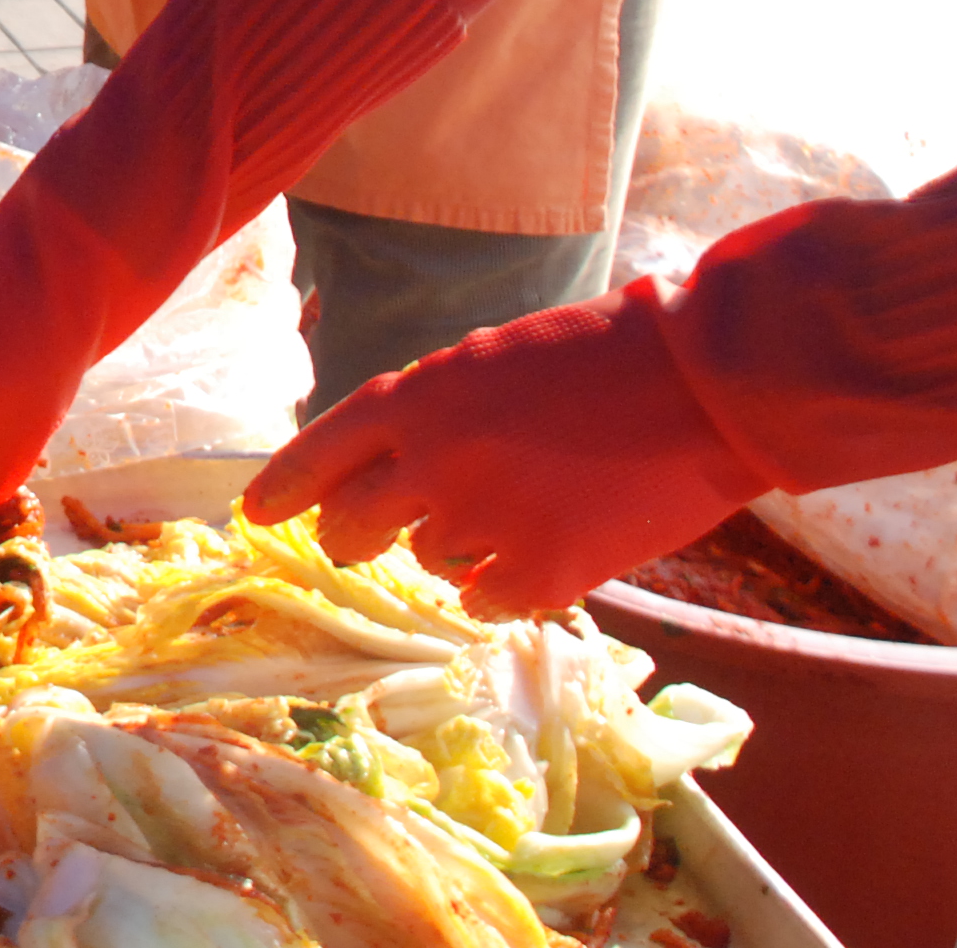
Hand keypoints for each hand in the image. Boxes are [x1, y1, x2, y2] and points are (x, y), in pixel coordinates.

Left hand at [244, 288, 759, 617]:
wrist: (700, 382)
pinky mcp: (543, 573)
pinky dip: (501, 587)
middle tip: (363, 539)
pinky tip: (536, 558)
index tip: (257, 516)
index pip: (319, 452)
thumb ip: (431, 412)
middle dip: (354, 535)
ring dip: (452, 547)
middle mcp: (433, 464)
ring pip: (429, 561)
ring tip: (513, 509)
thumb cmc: (599, 355)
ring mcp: (485, 523)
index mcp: (415, 400)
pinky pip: (487, 600)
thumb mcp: (488, 362)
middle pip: (355, 525)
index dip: (284, 487)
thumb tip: (395, 465)